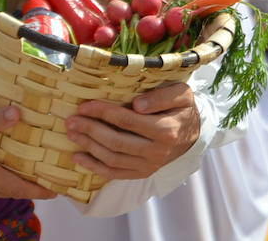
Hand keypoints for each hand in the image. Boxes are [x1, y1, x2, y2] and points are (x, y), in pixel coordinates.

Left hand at [67, 82, 200, 179]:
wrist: (195, 133)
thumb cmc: (184, 109)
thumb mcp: (181, 94)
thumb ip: (161, 97)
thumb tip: (136, 104)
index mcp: (166, 130)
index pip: (127, 121)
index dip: (103, 112)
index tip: (85, 105)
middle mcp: (157, 151)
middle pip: (116, 141)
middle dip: (90, 130)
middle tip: (71, 120)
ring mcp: (149, 165)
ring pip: (112, 159)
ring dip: (88, 146)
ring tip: (72, 133)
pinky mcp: (143, 173)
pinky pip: (114, 173)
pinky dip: (94, 167)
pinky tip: (78, 157)